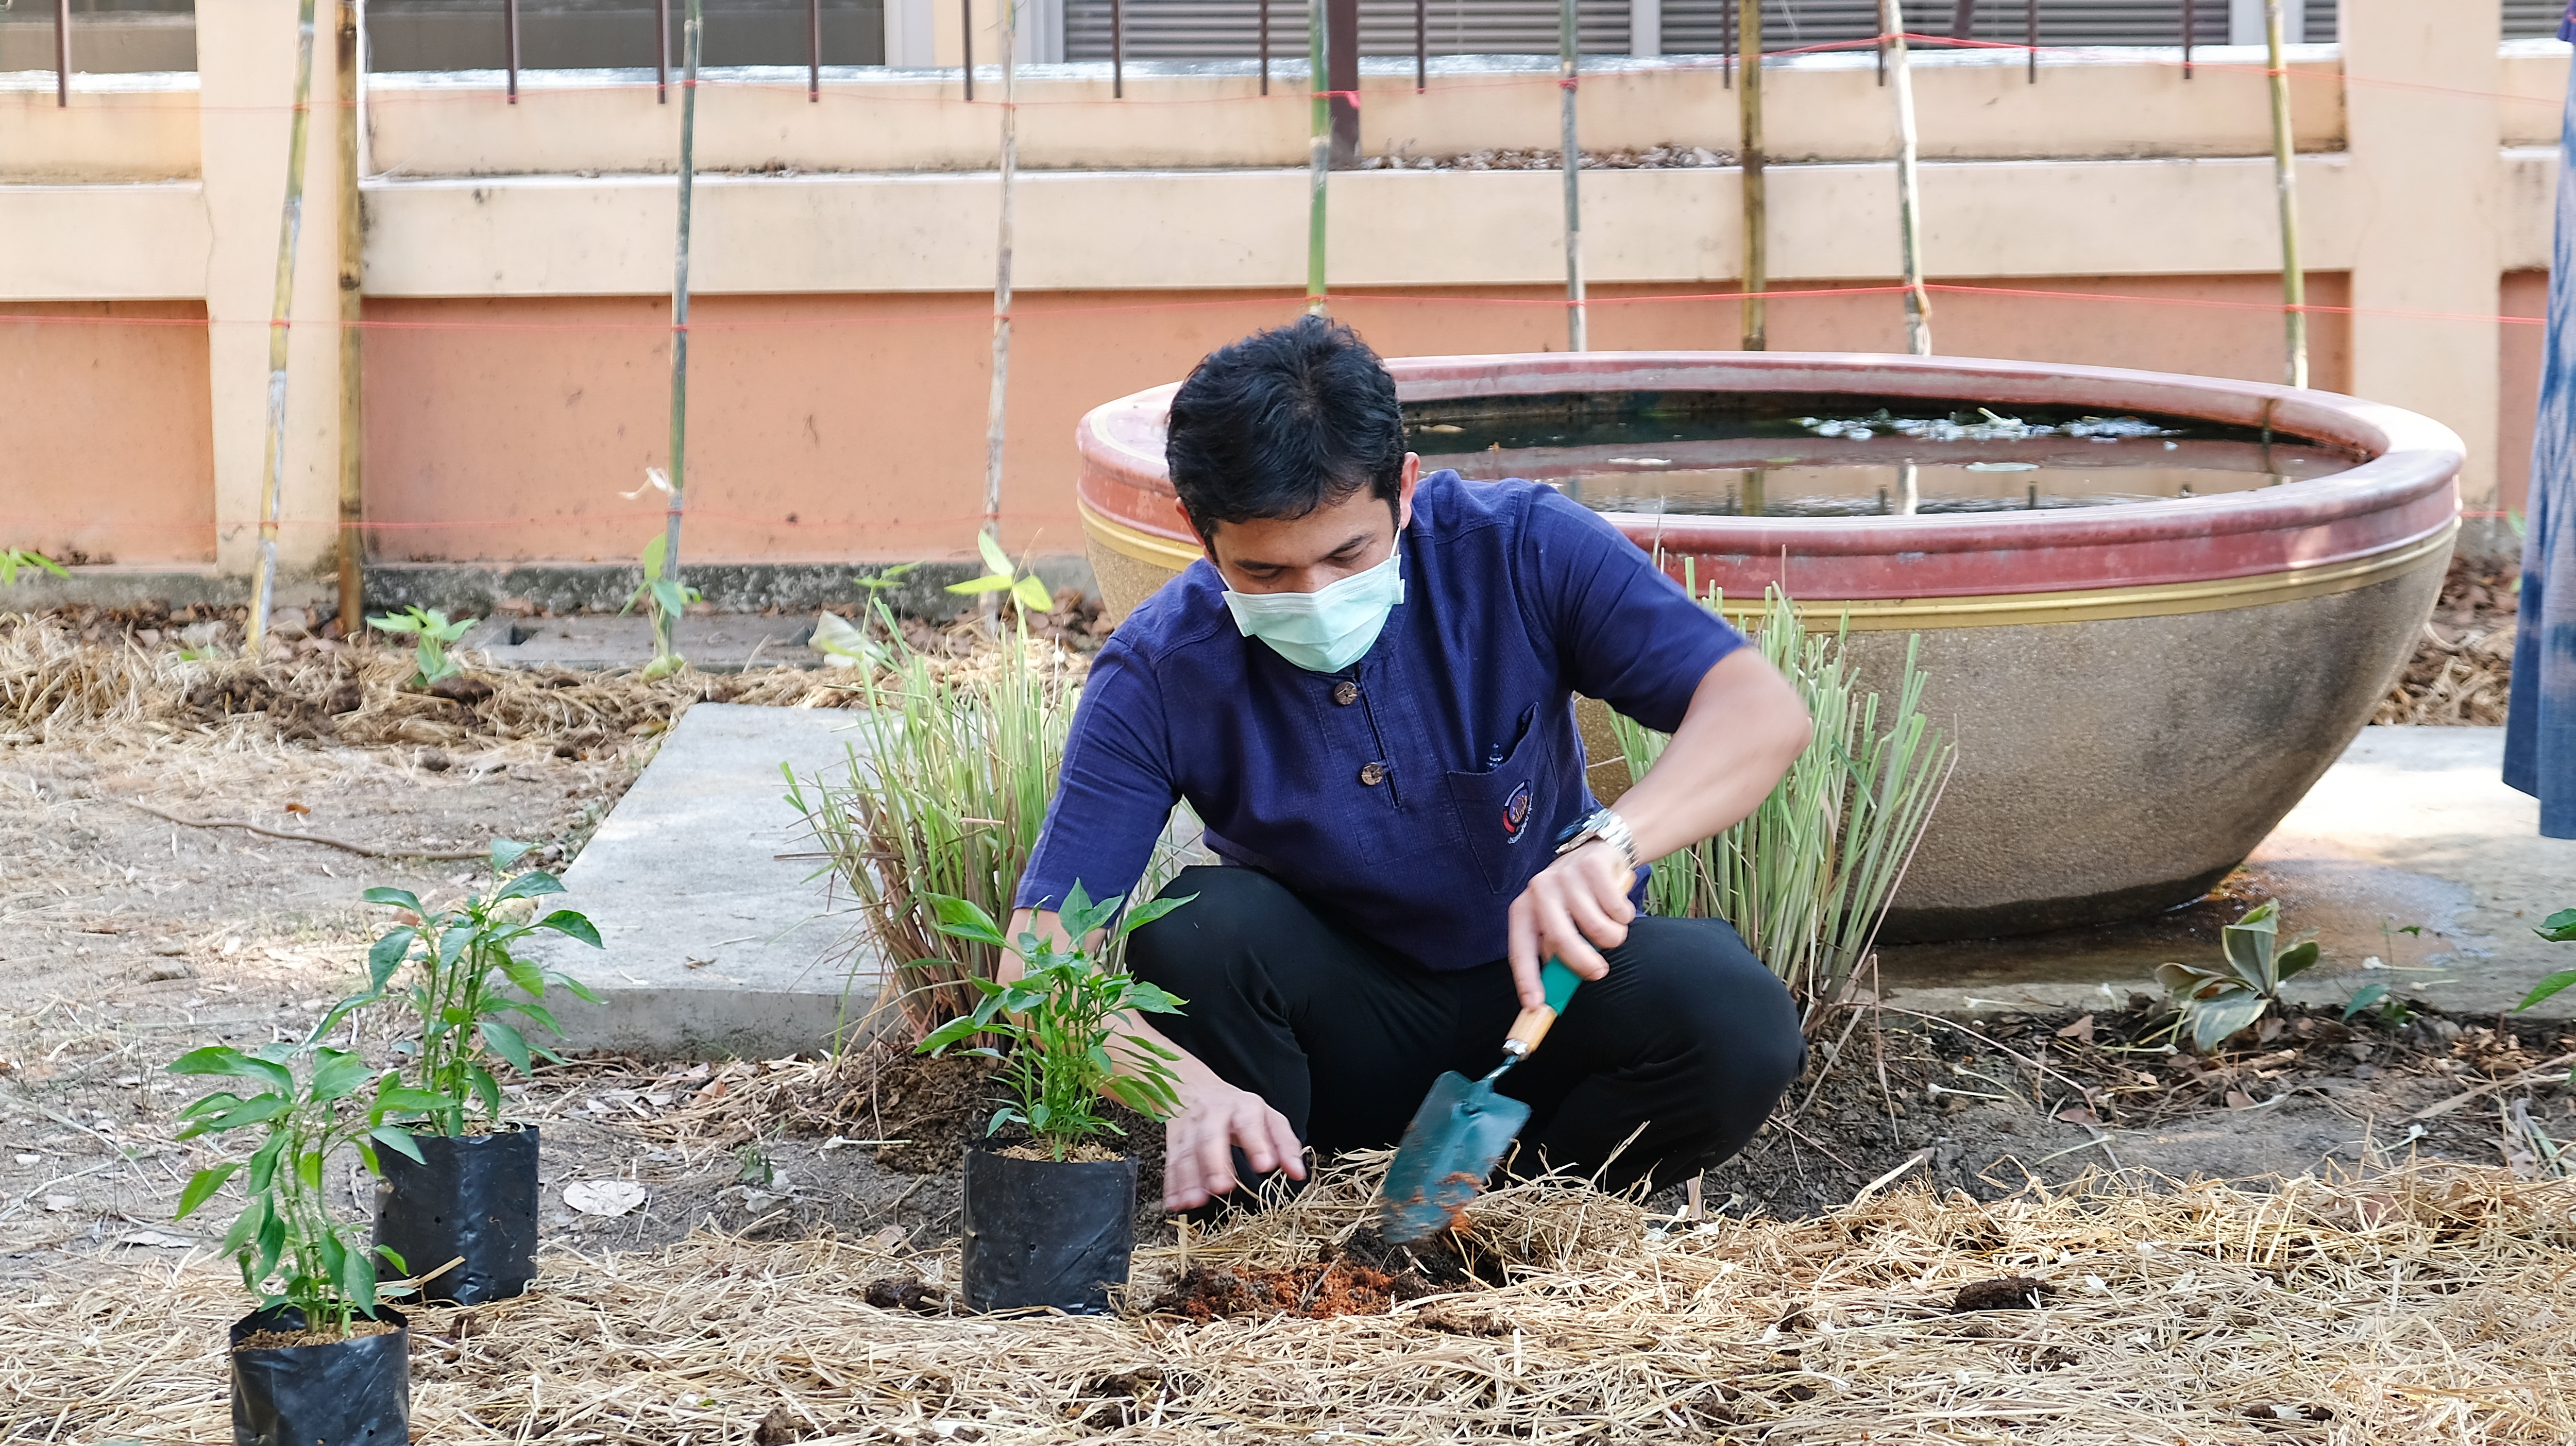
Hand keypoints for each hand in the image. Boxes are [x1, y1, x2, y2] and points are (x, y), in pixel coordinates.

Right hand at [1161, 1068, 1305, 1210]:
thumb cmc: (1238, 1109)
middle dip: (1214, 1163)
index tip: (1265, 1165)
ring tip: (1194, 1201)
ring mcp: (1190, 1126)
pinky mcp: (1174, 1139)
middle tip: (1221, 1187)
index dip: (1256, 1143)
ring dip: (1189, 1178)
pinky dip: (1172, 1184)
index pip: (1249, 1123)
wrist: (1194, 1087)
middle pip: (1211, 1137)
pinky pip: (1171, 1161)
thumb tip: (1298, 1173)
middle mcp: (1214, 1114)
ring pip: (1187, 1152)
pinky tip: (1176, 1202)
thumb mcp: (1267, 1118)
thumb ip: (1284, 1144)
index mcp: (1243, 1107)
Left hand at [1504, 840, 1634, 1006]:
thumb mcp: (1558, 923)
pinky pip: (1617, 910)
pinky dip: (1624, 917)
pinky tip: (1618, 908)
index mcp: (1524, 910)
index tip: (1535, 1005)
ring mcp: (1566, 877)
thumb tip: (1557, 993)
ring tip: (1611, 930)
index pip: (1520, 950)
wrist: (1598, 855)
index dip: (1527, 980)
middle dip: (1582, 963)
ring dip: (1612, 938)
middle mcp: (1539, 891)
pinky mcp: (1593, 868)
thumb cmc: (1575, 901)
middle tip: (1598, 972)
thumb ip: (1556, 953)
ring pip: (1596, 927)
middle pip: (1561, 939)